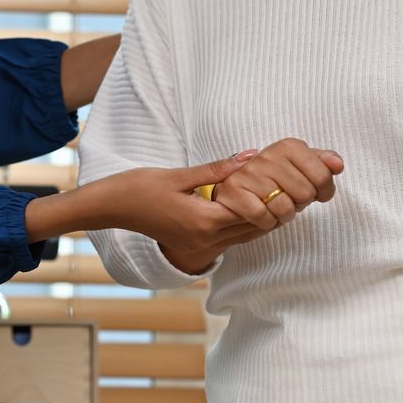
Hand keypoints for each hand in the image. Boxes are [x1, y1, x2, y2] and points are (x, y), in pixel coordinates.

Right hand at [90, 151, 286, 274]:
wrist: (111, 208)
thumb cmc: (140, 187)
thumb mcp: (180, 174)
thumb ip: (218, 168)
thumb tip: (251, 156)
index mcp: (203, 221)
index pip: (252, 213)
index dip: (271, 197)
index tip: (283, 180)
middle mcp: (205, 240)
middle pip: (254, 228)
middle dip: (273, 209)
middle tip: (290, 188)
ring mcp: (201, 247)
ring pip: (246, 237)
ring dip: (262, 219)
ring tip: (277, 196)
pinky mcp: (195, 247)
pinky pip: (232, 239)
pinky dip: (246, 224)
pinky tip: (253, 206)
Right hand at [211, 139, 343, 232]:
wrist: (237, 190)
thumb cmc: (273, 181)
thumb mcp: (300, 169)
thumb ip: (321, 163)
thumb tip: (337, 164)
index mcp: (287, 147)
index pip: (323, 175)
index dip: (324, 190)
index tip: (317, 193)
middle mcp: (267, 155)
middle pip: (306, 194)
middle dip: (301, 203)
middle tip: (290, 199)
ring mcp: (249, 172)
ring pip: (286, 207)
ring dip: (284, 215)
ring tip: (276, 207)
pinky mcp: (234, 191)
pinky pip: (264, 217)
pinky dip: (267, 222)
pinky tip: (262, 214)